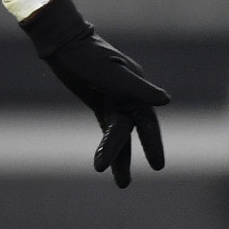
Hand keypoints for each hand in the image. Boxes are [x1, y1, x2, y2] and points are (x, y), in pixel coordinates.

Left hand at [22, 0, 168, 186]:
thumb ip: (136, 88)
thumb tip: (165, 101)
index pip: (147, 121)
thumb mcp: (109, 73)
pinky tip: (106, 162)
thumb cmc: (86, 55)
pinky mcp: (101, 103)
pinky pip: (108, 128)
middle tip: (126, 183)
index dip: (152, 143)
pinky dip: (108, 144)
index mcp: (137, 88)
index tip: (157, 166)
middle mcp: (130, 96)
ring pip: (120, 134)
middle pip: (134, 131)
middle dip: (131, 155)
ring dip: (118, 156)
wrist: (63, 44)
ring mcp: (115, 100)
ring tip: (121, 184)